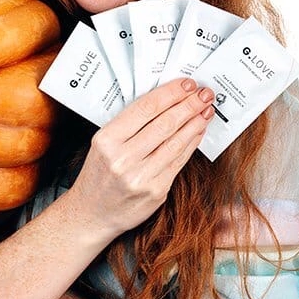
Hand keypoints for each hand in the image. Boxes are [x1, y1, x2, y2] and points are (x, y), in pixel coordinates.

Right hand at [67, 77, 214, 236]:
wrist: (92, 214)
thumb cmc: (99, 174)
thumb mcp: (104, 143)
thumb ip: (130, 124)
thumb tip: (167, 100)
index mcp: (107, 140)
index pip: (146, 108)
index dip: (171, 93)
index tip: (187, 84)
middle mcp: (123, 158)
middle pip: (165, 123)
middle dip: (189, 105)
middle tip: (205, 93)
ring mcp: (141, 177)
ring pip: (176, 142)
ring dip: (196, 122)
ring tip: (206, 110)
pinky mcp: (156, 192)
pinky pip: (179, 161)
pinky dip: (191, 143)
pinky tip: (198, 131)